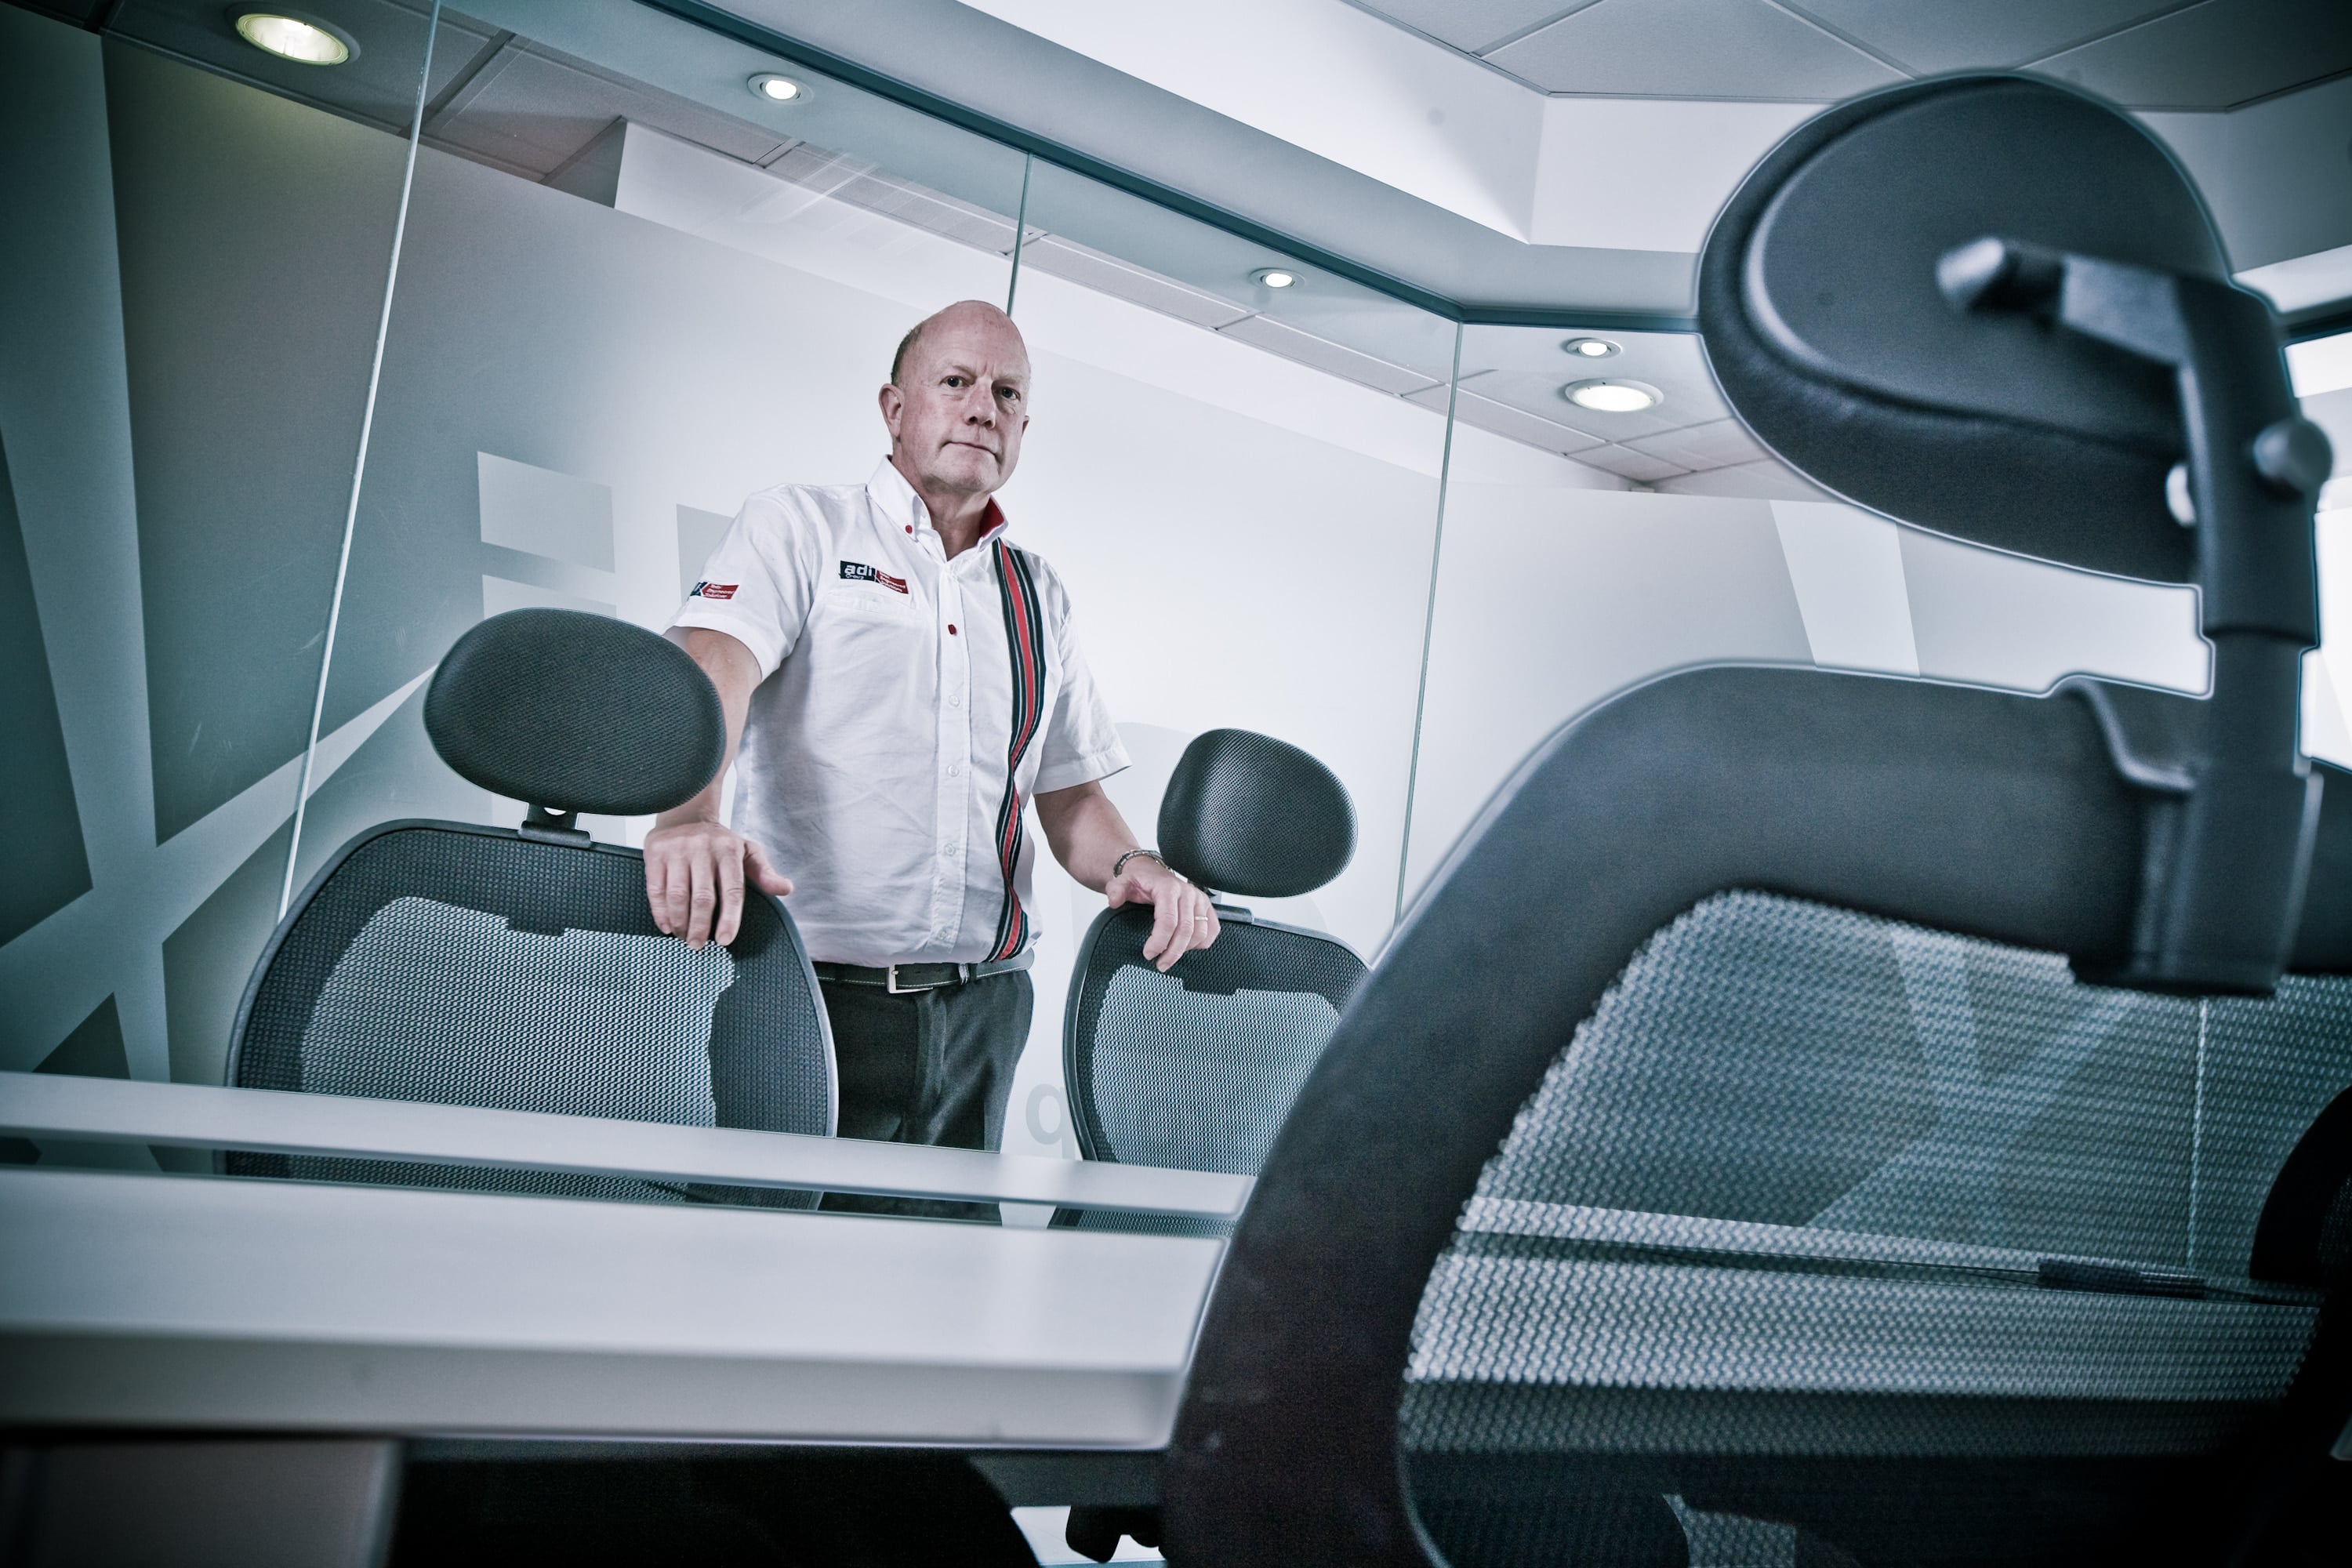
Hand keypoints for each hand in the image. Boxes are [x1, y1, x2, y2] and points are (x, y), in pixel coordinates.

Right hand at [643, 816, 792, 947]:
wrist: (686, 816)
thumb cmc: (720, 843)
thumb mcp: (747, 851)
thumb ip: (765, 873)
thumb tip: (786, 889)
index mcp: (729, 850)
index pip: (732, 890)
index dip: (729, 918)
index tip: (725, 940)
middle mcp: (703, 848)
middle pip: (703, 897)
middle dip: (701, 927)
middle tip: (698, 946)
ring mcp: (677, 849)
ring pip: (678, 895)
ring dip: (680, 922)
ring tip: (683, 937)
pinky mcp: (656, 851)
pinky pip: (656, 889)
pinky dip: (661, 912)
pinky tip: (667, 926)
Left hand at [1107, 855, 1219, 971]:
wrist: (1151, 873)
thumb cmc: (1140, 881)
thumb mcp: (1122, 882)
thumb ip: (1116, 890)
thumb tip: (1114, 901)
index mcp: (1168, 888)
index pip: (1168, 920)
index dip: (1159, 941)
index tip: (1148, 954)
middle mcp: (1188, 893)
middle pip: (1186, 930)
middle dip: (1172, 952)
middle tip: (1160, 965)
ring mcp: (1200, 900)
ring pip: (1200, 933)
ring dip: (1185, 949)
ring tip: (1170, 956)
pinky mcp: (1207, 907)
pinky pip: (1212, 930)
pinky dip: (1201, 943)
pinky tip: (1186, 947)